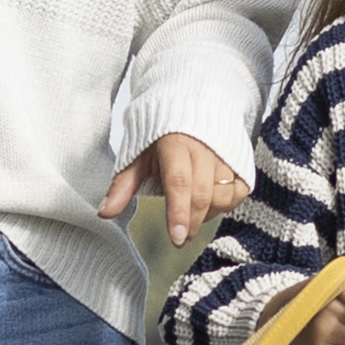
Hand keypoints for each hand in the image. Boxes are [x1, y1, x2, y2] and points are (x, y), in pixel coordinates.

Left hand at [106, 131, 248, 242]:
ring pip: (222, 196)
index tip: (176, 238)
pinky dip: (224, 204)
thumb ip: (123, 185)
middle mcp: (205, 147)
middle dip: (190, 223)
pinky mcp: (241, 162)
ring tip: (190, 211)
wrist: (192, 105)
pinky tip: (209, 202)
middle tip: (179, 239)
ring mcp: (226, 154)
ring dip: (206, 213)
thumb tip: (104, 213)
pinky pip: (238, 193)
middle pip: (202, 194)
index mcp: (176, 142)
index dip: (178, 212)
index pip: (179, 182)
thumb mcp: (138, 156)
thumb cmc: (161, 136)